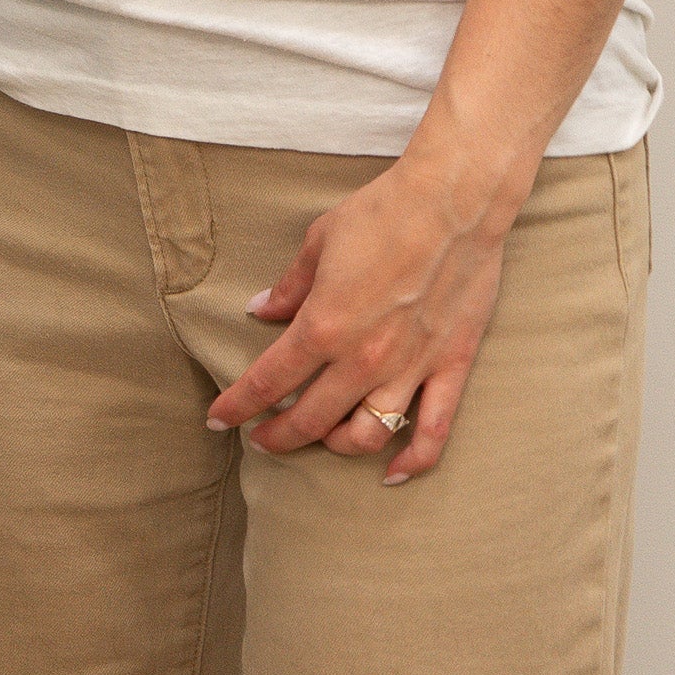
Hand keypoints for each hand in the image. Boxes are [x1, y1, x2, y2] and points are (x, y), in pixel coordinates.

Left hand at [206, 156, 513, 481]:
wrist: (454, 200)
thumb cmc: (384, 212)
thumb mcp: (320, 241)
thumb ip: (291, 285)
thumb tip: (260, 309)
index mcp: (324, 325)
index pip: (268, 381)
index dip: (238, 404)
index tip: (219, 418)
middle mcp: (363, 358)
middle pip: (310, 420)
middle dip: (277, 436)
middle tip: (261, 439)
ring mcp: (409, 368)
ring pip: (365, 436)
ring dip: (335, 445)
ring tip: (321, 438)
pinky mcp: (449, 367)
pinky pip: (432, 432)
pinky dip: (413, 461)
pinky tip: (393, 473)